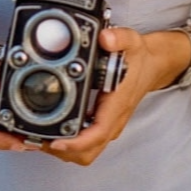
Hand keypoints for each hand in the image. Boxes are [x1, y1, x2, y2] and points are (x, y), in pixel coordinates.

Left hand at [41, 26, 182, 165]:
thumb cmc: (140, 58)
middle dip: (62, 150)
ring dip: (63, 150)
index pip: (97, 133)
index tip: (55, 141)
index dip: (75, 142)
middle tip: (37, 139)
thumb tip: (104, 38)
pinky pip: (86, 143)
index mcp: (117, 105)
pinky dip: (68, 143)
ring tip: (40, 137)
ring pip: (86, 152)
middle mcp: (113, 121)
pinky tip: (53, 130)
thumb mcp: (132, 41)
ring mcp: (109, 125)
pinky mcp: (104, 123)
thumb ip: (119, 37)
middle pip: (87, 152)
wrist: (152, 65)